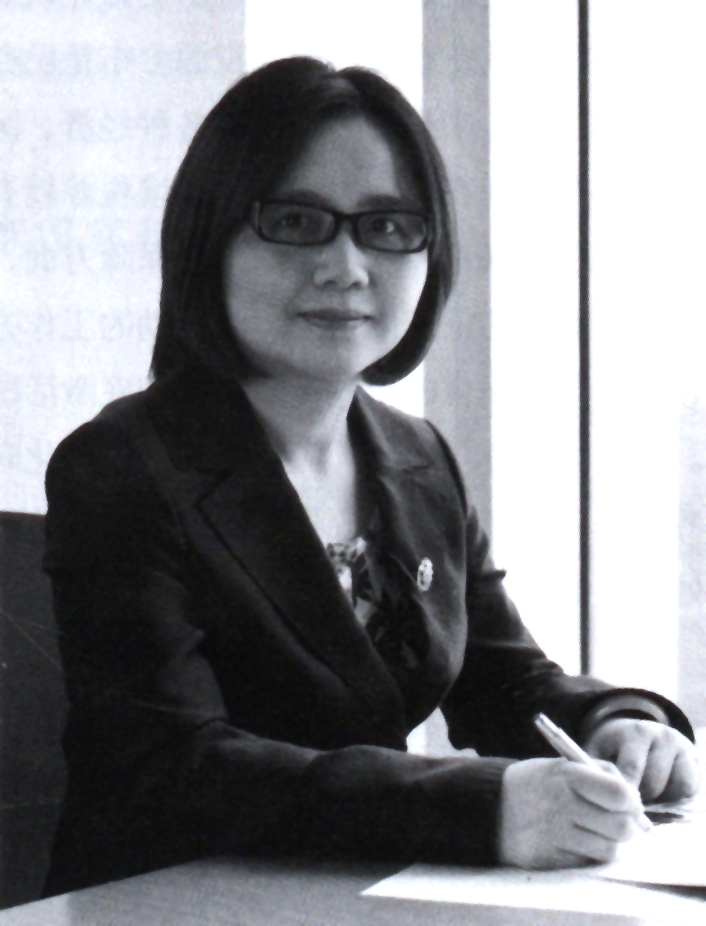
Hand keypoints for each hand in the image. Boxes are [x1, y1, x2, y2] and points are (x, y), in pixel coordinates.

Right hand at [498, 757, 644, 868]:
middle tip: (618, 821)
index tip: (630, 802)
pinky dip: (588, 854)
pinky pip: (587, 863)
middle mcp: (560, 805)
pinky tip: (575, 841)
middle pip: (621, 827)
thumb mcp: (563, 765)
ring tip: (594, 830)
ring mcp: (553, 835)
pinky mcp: (548, 859)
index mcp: (566, 775)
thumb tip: (636, 802)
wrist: (491, 806)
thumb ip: (601, 775)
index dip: (632, 801)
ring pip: (608, 849)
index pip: (620, 794)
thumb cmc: (537, 784)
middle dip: (627, 826)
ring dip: (608, 842)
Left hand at [584, 719, 699, 802]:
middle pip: (653, 784)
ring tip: (641, 800)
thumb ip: (596, 768)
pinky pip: (688, 791)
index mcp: (635, 732)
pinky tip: (659, 797)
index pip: (632, 768)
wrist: (639, 732)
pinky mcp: (694, 761)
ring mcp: (681, 748)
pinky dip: (675, 799)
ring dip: (657, 802)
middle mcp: (662, 735)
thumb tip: (594, 793)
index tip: (613, 805)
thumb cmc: (613, 747)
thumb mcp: (599, 750)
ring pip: (673, 790)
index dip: (623, 792)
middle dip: (638, 800)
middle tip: (626, 806)